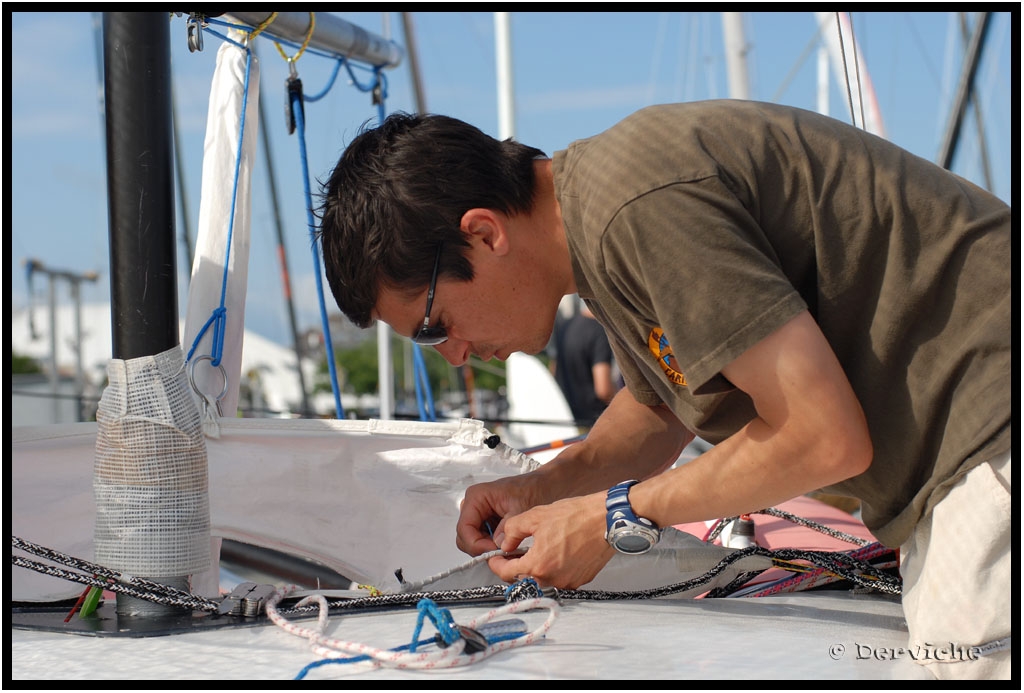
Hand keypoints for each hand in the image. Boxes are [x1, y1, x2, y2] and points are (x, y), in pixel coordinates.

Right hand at [456, 473, 544, 555]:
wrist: (545, 486)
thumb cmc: (533, 490)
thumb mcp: (521, 510)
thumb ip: (507, 528)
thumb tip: (498, 546)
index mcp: (477, 497)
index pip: (464, 528)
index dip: (476, 545)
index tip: (493, 553)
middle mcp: (473, 505)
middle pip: (465, 536)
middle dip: (481, 548)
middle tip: (501, 553)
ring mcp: (479, 514)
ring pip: (472, 540)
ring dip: (487, 548)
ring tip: (507, 548)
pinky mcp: (486, 521)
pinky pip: (482, 539)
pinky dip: (492, 545)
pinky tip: (507, 544)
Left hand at [486, 491, 614, 589]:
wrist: (607, 520)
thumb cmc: (575, 516)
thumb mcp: (535, 516)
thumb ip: (513, 531)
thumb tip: (505, 543)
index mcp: (538, 565)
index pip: (507, 573)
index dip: (496, 564)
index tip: (494, 557)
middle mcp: (553, 579)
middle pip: (524, 578)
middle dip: (516, 565)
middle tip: (514, 551)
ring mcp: (568, 581)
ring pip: (543, 578)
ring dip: (536, 566)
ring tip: (538, 547)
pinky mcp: (581, 580)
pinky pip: (560, 577)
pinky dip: (554, 567)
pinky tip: (557, 550)